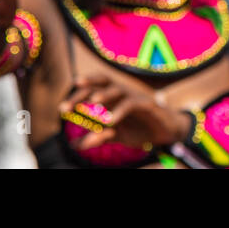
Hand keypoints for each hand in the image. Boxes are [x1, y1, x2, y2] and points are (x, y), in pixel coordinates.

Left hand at [59, 75, 189, 149]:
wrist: (166, 133)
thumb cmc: (139, 129)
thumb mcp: (116, 135)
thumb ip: (98, 137)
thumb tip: (75, 145)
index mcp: (112, 97)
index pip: (93, 89)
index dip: (78, 95)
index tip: (62, 108)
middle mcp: (122, 93)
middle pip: (102, 82)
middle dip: (86, 86)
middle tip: (70, 99)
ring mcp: (135, 96)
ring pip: (117, 89)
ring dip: (104, 95)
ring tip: (92, 103)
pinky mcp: (147, 103)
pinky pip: (131, 103)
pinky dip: (120, 111)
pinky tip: (110, 121)